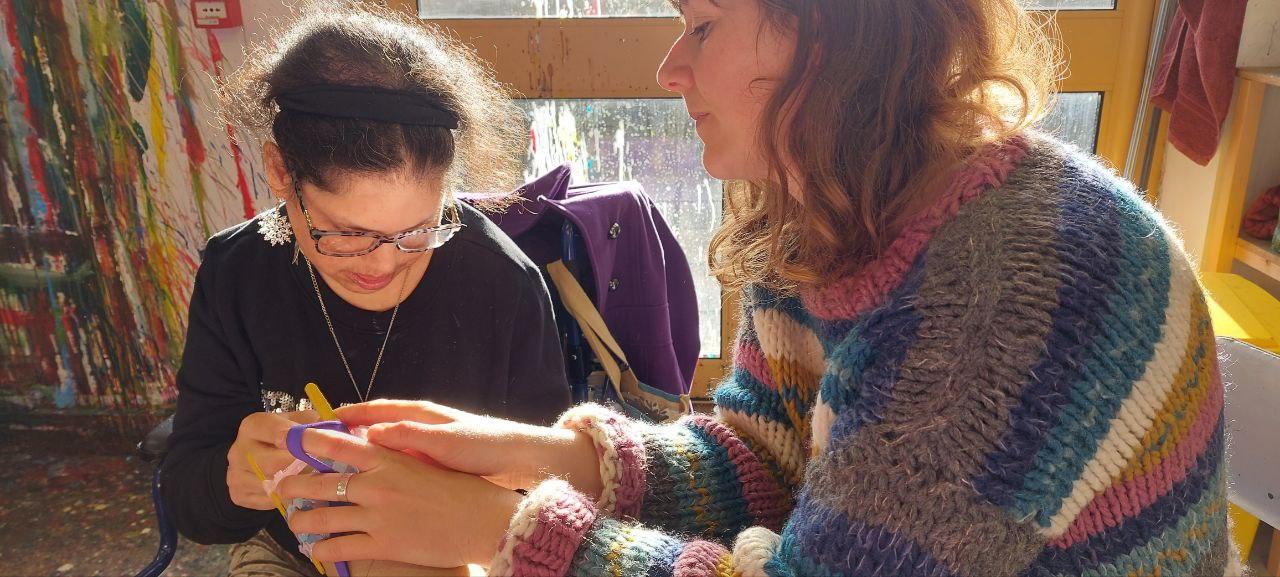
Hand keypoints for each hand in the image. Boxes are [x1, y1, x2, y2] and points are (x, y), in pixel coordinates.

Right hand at [226, 410, 316, 509]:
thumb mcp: (298, 422)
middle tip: (322, 468)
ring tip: (313, 480)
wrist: (261, 458)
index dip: (293, 438)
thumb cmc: (286, 437)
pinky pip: (267, 501)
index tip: (310, 444)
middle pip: (271, 463)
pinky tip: (297, 491)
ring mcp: (235, 474)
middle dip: (299, 466)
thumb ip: (314, 423)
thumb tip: (333, 427)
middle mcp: (238, 449)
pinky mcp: (238, 495)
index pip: (271, 430)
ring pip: (270, 485)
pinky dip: (286, 498)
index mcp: (253, 426)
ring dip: (295, 485)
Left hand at [275, 427, 522, 568]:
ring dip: (300, 520)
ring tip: (293, 521)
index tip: (291, 442)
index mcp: (387, 459)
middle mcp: (376, 485)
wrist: (482, 519)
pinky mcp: (383, 545)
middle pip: (319, 483)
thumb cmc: (460, 489)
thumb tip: (369, 448)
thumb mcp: (424, 462)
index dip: (308, 442)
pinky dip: (320, 549)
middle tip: (282, 487)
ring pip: (321, 518)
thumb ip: (393, 457)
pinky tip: (315, 549)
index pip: (337, 445)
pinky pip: (339, 547)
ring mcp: (376, 517)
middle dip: (294, 486)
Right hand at [336, 400, 600, 496]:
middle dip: (350, 435)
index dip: (350, 415)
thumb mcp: (444, 441)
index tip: (323, 421)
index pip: (377, 409)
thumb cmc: (485, 444)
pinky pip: (401, 463)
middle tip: (321, 447)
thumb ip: (408, 435)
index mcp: (422, 414)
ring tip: (338, 468)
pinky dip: (384, 469)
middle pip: (377, 427)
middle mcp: (421, 425)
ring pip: (387, 447)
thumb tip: (368, 433)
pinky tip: (373, 484)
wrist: (519, 459)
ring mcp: (428, 444)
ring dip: (365, 454)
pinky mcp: (435, 462)